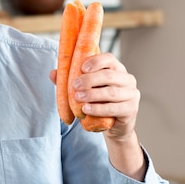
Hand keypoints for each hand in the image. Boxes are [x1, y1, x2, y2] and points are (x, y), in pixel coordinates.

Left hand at [51, 53, 145, 178]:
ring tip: (78, 98)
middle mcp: (127, 79)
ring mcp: (131, 94)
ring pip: (111, 92)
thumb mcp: (86, 89)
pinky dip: (99, 108)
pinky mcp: (131, 109)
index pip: (109, 59)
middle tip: (74, 86)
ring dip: (92, 95)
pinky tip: (86, 109)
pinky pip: (114, 108)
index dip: (96, 61)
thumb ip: (70, 80)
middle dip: (89, 80)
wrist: (114, 124)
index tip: (82, 68)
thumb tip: (52, 73)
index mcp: (116, 69)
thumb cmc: (99, 101)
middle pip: (109, 76)